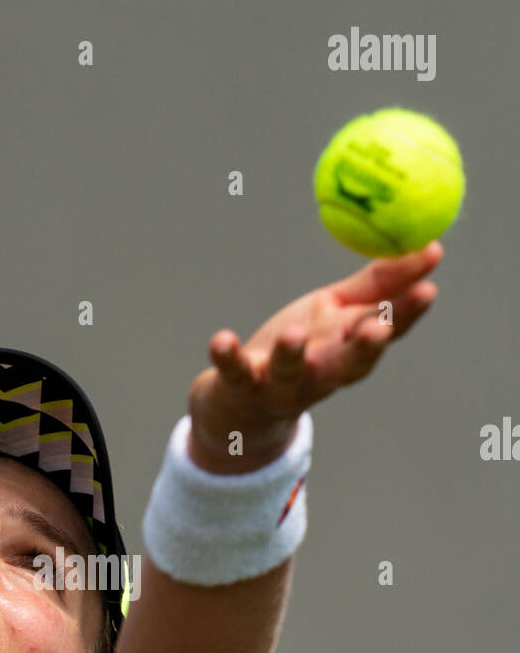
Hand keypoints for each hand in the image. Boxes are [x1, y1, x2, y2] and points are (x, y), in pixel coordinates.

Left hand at [188, 242, 442, 472]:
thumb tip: (431, 245)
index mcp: (346, 350)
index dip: (407, 313)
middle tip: (379, 327)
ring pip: (290, 373)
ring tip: (293, 333)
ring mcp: (280, 386)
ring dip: (292, 356)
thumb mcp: (337, 314)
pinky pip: (233, 373)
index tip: (429, 288)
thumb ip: (377, 285)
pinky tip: (221, 339)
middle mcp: (320, 374)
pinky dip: (227, 357)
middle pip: (347, 365)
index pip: (384, 332)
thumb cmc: (299, 349)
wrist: (240, 407)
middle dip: (365, 348)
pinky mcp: (240, 388)